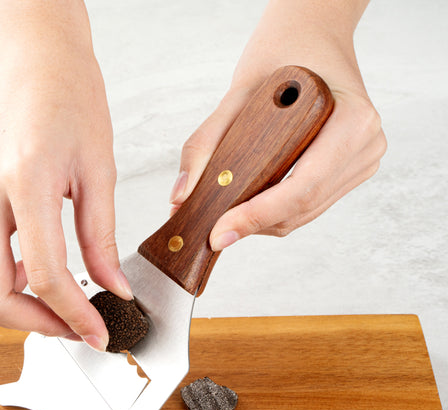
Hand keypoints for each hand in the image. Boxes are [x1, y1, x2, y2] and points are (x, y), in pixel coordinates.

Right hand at [0, 0, 130, 350]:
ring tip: (58, 307)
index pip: (44, 275)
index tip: (98, 332)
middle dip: (35, 325)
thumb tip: (112, 287)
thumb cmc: (69, 96)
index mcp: (24, 182)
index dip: (74, 315)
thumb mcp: (99, 167)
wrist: (31, 56)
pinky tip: (35, 279)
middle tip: (75, 326)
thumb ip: (102, 236)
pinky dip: (0, 285)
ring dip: (14, 310)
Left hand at [169, 0, 386, 250]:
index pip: (301, 188)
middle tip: (211, 229)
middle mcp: (365, 146)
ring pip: (302, 216)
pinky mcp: (350, 173)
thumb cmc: (283, 54)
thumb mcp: (238, 93)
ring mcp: (361, 162)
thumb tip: (182, 197)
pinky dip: (273, 211)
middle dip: (252, 224)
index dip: (257, 216)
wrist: (312, 38)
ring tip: (227, 215)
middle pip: (300, 210)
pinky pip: (307, 207)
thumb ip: (205, 145)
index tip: (219, 233)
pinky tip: (250, 203)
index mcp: (352, 122)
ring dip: (261, 222)